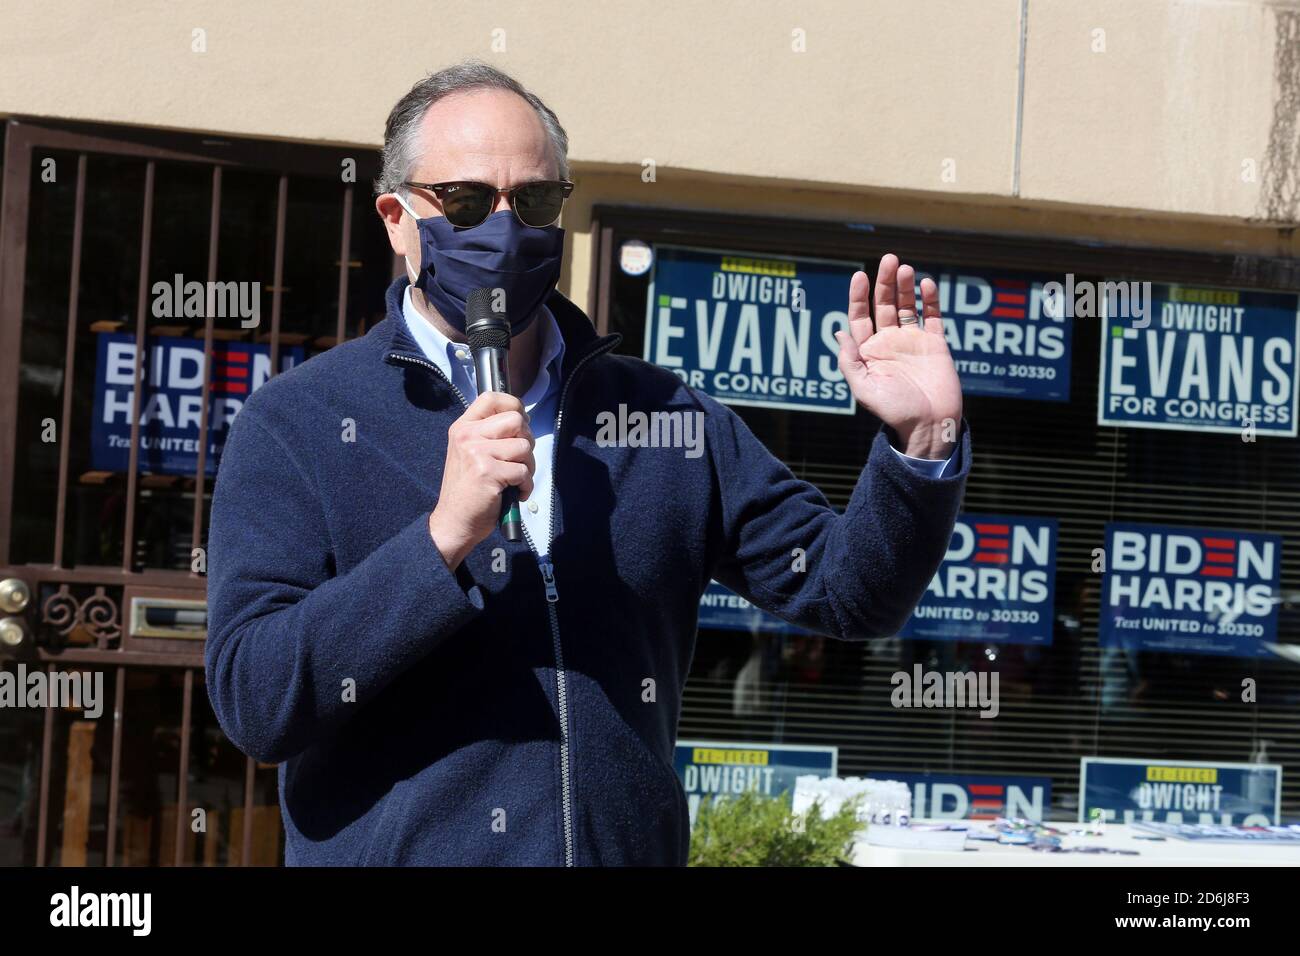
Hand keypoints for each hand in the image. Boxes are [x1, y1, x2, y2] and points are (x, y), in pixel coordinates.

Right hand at [429, 391, 534, 569]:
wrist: (454, 522)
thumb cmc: (468, 490)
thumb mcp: (470, 453)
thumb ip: (489, 434)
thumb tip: (521, 420)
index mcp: (463, 427)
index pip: (491, 397)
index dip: (513, 405)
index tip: (519, 425)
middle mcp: (467, 435)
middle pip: (516, 420)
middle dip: (526, 441)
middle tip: (518, 459)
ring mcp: (476, 452)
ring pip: (524, 446)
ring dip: (528, 466)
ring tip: (515, 479)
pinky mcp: (488, 471)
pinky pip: (524, 471)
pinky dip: (526, 485)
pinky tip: (514, 493)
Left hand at [835, 253, 962, 458]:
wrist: (930, 425)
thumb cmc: (894, 411)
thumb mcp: (864, 389)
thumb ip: (850, 362)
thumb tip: (839, 332)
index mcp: (869, 352)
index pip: (860, 317)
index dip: (859, 296)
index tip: (860, 275)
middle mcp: (889, 342)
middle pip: (884, 305)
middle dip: (885, 282)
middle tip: (889, 259)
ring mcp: (913, 341)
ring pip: (908, 306)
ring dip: (905, 287)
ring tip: (905, 269)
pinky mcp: (935, 344)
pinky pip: (932, 316)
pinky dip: (930, 300)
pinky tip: (926, 284)